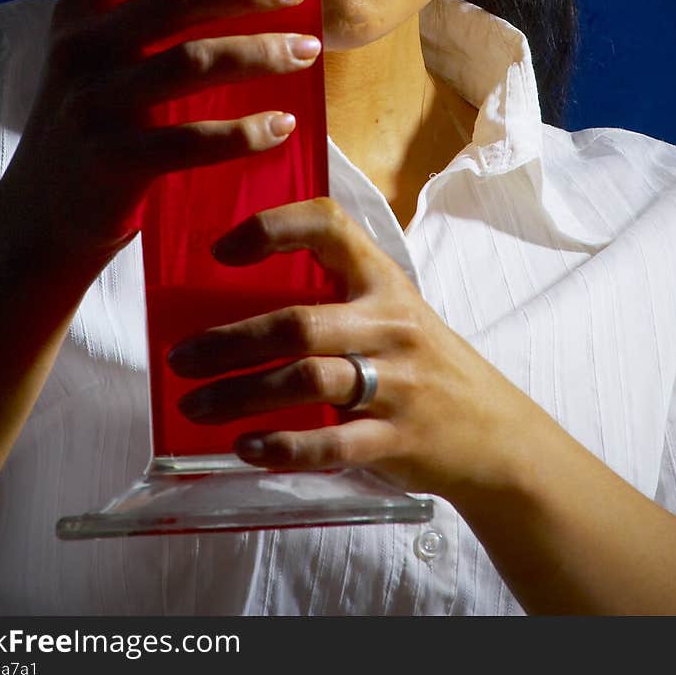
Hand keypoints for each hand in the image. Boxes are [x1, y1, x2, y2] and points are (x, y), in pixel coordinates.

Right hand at [0, 0, 321, 272]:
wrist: (39, 219)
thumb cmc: (91, 126)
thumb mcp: (94, 61)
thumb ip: (137, 22)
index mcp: (79, 13)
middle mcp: (81, 50)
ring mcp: (93, 106)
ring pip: (193, 63)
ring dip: (262, 54)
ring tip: (307, 51)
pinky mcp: (113, 161)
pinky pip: (192, 139)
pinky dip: (245, 131)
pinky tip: (282, 125)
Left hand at [167, 195, 528, 505]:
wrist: (495, 432)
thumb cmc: (425, 363)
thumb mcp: (393, 311)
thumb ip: (336, 296)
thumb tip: (238, 293)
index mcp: (384, 281)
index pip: (329, 227)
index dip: (273, 228)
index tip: (222, 250)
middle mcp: (390, 326)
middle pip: (298, 322)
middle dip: (228, 341)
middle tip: (180, 357)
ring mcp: (396, 383)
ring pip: (306, 381)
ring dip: (239, 395)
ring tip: (195, 405)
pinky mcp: (397, 438)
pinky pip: (332, 443)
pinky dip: (283, 446)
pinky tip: (246, 447)